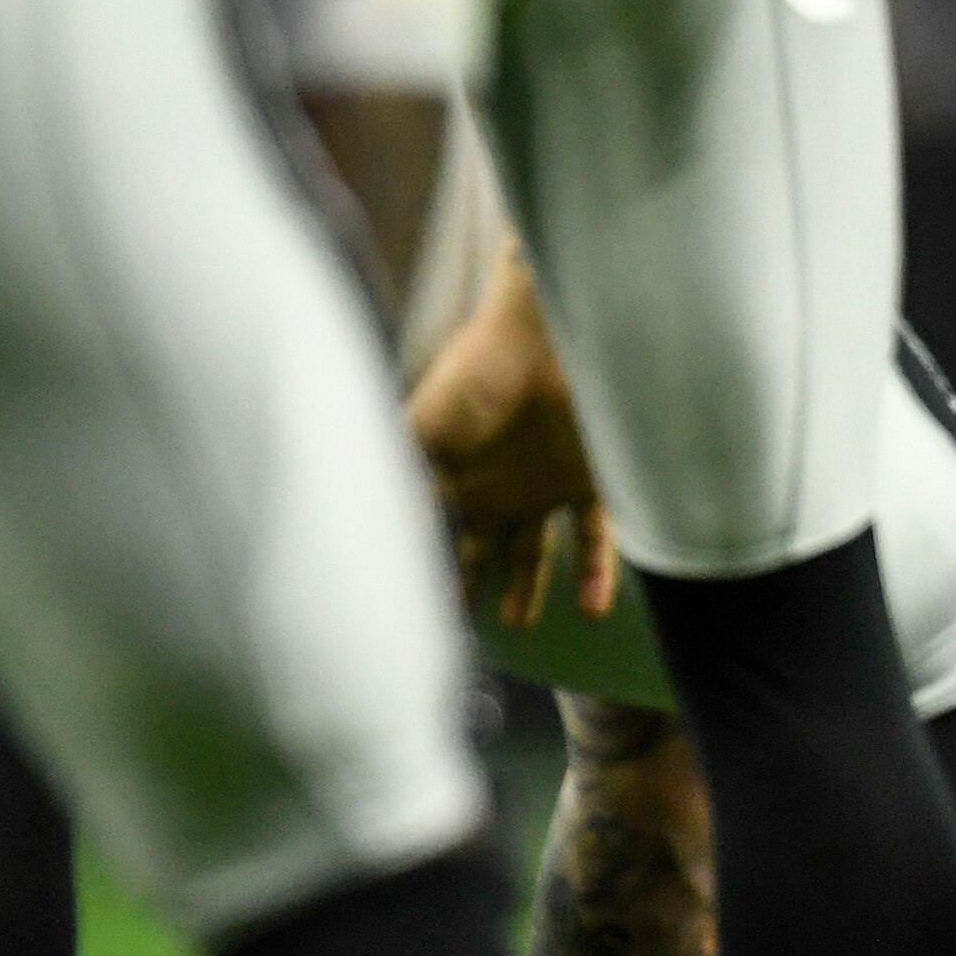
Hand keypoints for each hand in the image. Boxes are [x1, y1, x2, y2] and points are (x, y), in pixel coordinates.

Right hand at [405, 249, 617, 630]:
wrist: (545, 332)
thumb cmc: (477, 370)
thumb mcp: (424, 428)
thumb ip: (397, 476)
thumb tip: (359, 532)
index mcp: (455, 476)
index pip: (436, 534)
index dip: (426, 570)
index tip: (411, 614)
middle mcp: (498, 486)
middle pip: (481, 549)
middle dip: (470, 584)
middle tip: (465, 624)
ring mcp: (545, 486)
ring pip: (537, 552)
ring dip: (529, 588)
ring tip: (520, 620)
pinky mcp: (590, 480)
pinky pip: (595, 538)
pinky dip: (595, 575)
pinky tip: (591, 611)